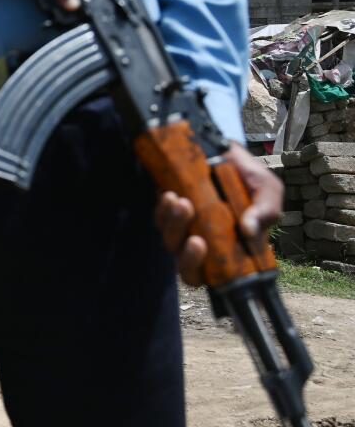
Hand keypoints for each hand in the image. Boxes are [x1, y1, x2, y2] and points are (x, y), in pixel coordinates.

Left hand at [155, 143, 283, 285]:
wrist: (226, 150)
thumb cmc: (249, 176)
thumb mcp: (267, 189)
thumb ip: (265, 211)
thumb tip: (250, 231)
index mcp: (232, 248)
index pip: (213, 276)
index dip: (202, 269)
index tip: (201, 245)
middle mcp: (206, 244)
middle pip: (187, 268)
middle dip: (187, 256)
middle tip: (195, 237)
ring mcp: (185, 229)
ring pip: (171, 243)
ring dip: (174, 226)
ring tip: (182, 202)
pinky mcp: (170, 212)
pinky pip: (159, 219)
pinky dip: (162, 210)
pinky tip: (169, 195)